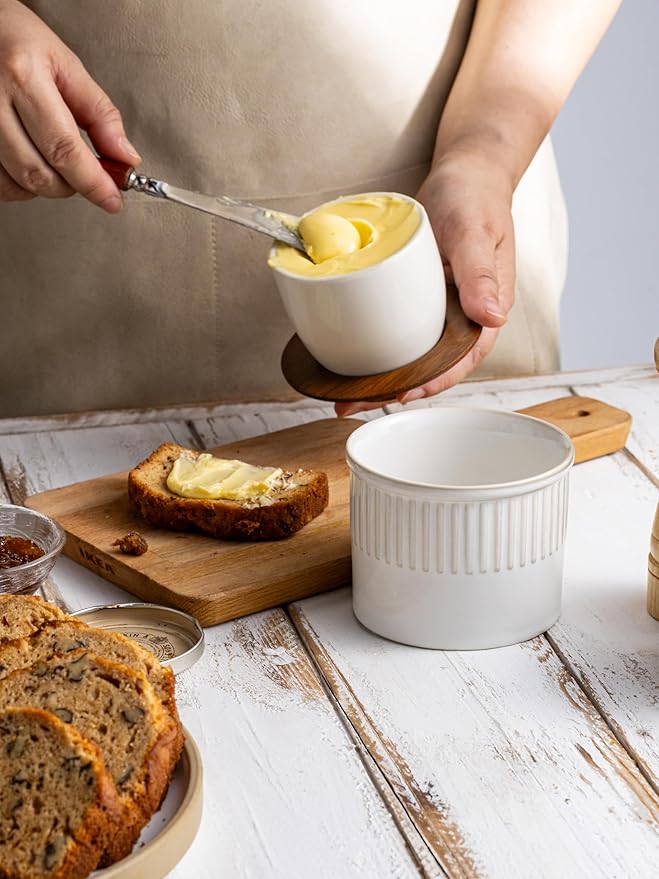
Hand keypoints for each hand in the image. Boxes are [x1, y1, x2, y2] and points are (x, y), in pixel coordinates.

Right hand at [0, 0, 139, 210]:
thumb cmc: (16, 39)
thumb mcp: (66, 64)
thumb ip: (99, 114)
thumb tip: (124, 158)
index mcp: (22, 75)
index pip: (64, 149)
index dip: (93, 182)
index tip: (112, 199)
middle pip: (39, 174)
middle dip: (71, 186)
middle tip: (85, 173)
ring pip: (16, 185)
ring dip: (44, 186)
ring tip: (54, 160)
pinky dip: (19, 185)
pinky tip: (30, 163)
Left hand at [335, 152, 514, 415]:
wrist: (466, 173)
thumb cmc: (476, 198)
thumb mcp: (475, 232)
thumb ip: (481, 274)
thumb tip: (492, 317)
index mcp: (484, 311)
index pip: (459, 361)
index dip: (428, 383)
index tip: (396, 395)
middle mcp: (462, 318)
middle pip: (430, 367)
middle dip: (392, 390)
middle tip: (349, 404)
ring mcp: (440, 311)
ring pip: (413, 354)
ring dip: (381, 375)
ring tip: (342, 391)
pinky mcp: (420, 299)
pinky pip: (400, 330)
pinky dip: (378, 346)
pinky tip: (350, 356)